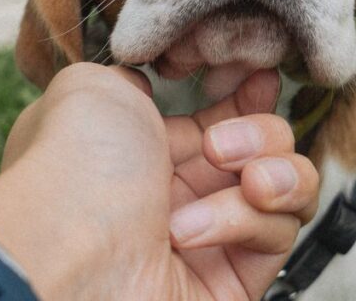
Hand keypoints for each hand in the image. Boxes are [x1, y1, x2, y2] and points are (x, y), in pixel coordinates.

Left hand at [0, 63, 319, 299]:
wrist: (64, 249)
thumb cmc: (71, 167)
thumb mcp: (90, 87)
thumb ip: (133, 74)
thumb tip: (153, 81)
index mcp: (148, 149)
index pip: (224, 116)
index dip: (250, 95)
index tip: (260, 78)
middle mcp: (182, 193)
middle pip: (268, 146)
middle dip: (261, 132)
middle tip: (219, 147)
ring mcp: (211, 237)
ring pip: (290, 189)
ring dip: (274, 173)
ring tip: (244, 182)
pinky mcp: (234, 281)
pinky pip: (279, 235)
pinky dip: (244, 221)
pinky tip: (193, 229)